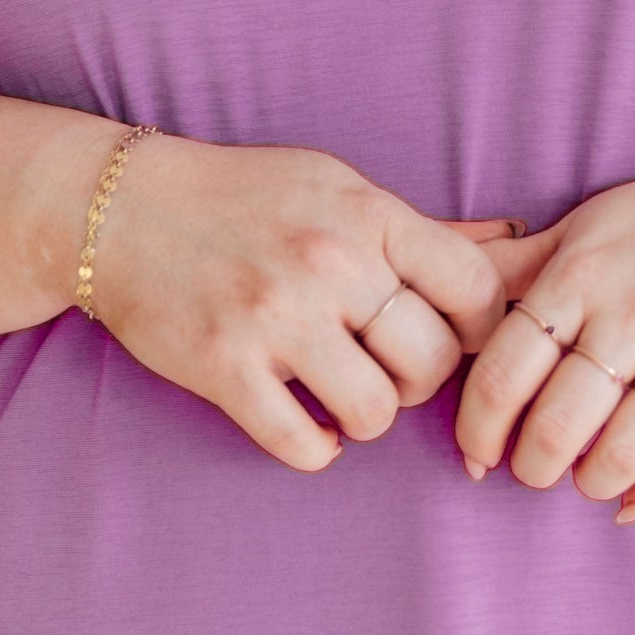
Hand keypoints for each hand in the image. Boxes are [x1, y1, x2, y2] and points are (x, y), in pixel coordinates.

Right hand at [87, 132, 518, 471]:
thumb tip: (515, 241)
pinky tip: (306, 422)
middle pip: (433, 361)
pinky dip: (316, 447)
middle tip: (389, 369)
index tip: (454, 336)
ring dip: (368, 417)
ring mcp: (275, 319)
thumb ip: (419, 230)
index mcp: (366, 215)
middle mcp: (329, 264)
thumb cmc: (242, 196)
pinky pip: (303, 446)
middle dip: (421, 380)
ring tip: (345, 396)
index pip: (476, 288)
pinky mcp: (225, 368)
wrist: (118, 208)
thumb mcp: (337, 186)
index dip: (482, 328)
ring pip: (376, 412)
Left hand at [452, 152, 634, 520]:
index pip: (504, 373)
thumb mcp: (587, 224)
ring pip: (623, 454)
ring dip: (592, 483)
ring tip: (586, 478)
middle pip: (557, 426)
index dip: (479, 430)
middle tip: (534, 469)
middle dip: (531, 467)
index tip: (479, 454)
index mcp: (584, 273)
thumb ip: (512, 267)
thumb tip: (437, 297)